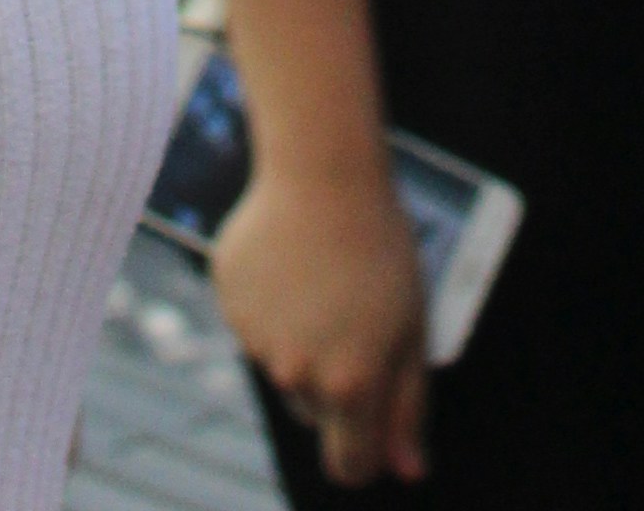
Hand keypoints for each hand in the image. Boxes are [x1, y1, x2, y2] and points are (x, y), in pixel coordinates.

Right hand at [212, 161, 429, 488]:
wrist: (324, 171)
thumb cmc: (382, 249)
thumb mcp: (414, 329)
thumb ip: (408, 408)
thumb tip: (408, 472)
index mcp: (348, 388)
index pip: (350, 465)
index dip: (365, 452)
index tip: (375, 425)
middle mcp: (296, 375)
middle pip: (317, 413)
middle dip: (336, 384)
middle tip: (357, 317)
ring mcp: (257, 340)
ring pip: (285, 367)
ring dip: (303, 342)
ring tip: (323, 279)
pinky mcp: (230, 303)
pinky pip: (255, 326)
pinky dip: (272, 306)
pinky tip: (292, 261)